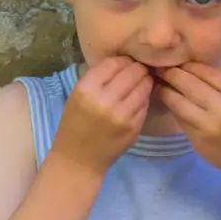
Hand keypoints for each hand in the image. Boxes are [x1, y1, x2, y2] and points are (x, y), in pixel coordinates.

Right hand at [52, 56, 153, 176]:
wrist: (79, 160)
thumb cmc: (75, 125)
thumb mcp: (77, 95)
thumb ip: (99, 78)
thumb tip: (124, 62)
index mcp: (87, 89)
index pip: (113, 63)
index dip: (122, 59)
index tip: (126, 61)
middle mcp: (105, 100)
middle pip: (132, 72)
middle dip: (138, 68)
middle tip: (139, 69)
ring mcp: (122, 115)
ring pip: (143, 87)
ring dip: (145, 81)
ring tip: (143, 80)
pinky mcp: (134, 128)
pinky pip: (145, 104)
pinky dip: (144, 98)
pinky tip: (140, 98)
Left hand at [154, 63, 220, 183]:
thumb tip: (191, 68)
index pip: (205, 71)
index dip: (187, 64)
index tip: (177, 60)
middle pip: (188, 83)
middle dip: (171, 73)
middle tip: (160, 67)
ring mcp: (207, 127)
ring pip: (178, 102)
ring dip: (165, 90)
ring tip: (159, 83)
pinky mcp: (197, 141)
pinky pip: (180, 119)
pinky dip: (173, 108)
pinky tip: (169, 101)